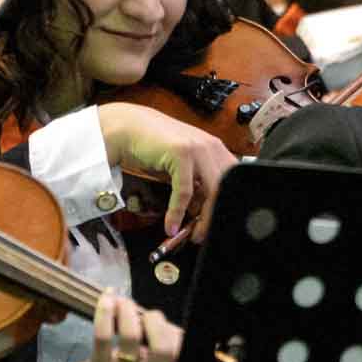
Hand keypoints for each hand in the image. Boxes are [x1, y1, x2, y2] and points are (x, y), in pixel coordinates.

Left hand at [40, 290, 181, 361]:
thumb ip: (151, 356)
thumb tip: (156, 319)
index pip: (181, 356)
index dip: (174, 332)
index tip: (159, 322)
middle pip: (164, 348)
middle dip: (154, 320)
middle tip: (141, 313)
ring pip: (132, 337)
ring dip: (126, 310)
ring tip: (119, 301)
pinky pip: (104, 337)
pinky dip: (105, 312)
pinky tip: (106, 300)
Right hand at [97, 102, 238, 238]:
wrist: (129, 127)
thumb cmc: (154, 146)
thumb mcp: (182, 164)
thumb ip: (196, 182)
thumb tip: (201, 210)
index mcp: (215, 148)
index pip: (233, 181)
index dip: (227, 205)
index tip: (214, 222)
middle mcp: (211, 146)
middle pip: (225, 189)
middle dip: (215, 216)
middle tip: (203, 233)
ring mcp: (198, 148)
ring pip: (212, 192)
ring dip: (203, 219)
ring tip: (192, 234)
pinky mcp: (181, 153)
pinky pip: (185, 191)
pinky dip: (178, 211)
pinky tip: (171, 224)